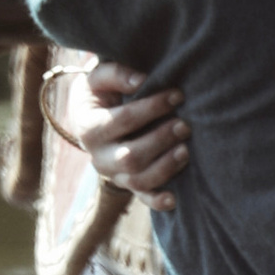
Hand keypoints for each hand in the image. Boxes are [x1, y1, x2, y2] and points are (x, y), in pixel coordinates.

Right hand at [48, 54, 190, 195]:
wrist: (92, 116)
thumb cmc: (100, 92)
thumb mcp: (98, 77)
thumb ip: (116, 73)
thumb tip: (142, 81)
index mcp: (88, 127)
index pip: (123, 120)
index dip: (152, 108)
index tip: (177, 95)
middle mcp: (97, 156)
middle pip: (130, 157)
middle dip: (161, 141)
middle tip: (185, 125)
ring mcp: (112, 174)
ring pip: (138, 180)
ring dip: (165, 167)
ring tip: (186, 150)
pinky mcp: (126, 184)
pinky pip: (142, 198)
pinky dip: (158, 201)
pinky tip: (174, 198)